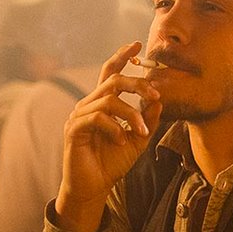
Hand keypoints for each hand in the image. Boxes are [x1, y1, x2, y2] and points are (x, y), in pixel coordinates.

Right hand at [56, 42, 161, 231]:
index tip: (137, 44)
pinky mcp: (74, 130)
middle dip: (137, 84)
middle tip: (155, 95)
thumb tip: (158, 100)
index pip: (110, 72)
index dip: (121, 56)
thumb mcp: (137, 140)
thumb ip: (147, 120)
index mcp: (102, 104)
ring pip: (108, 100)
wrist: (95, 188)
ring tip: (142, 131)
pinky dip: (114, 127)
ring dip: (131, 114)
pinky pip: (97, 118)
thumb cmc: (112, 164)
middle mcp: (88, 105)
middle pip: (112, 80)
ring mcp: (79, 116)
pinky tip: (121, 140)